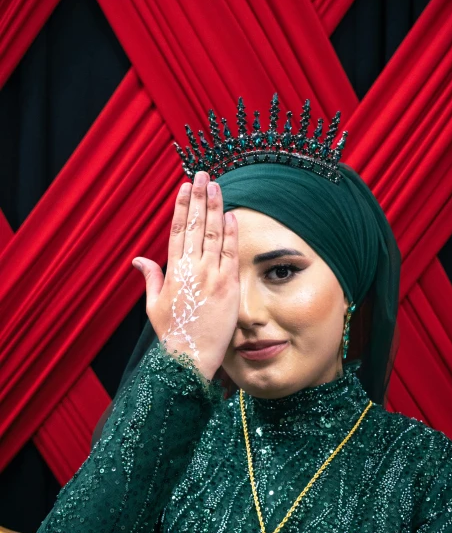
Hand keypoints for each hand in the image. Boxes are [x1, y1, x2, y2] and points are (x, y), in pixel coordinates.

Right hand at [132, 170, 239, 379]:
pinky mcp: (229, 286)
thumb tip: (139, 259)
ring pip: (214, 235)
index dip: (182, 206)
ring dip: (216, 207)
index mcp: (173, 272)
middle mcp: (192, 269)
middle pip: (197, 226)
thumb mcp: (154, 305)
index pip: (178, 230)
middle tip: (203, 174)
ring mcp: (212, 276)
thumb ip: (151, 278)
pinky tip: (232, 216)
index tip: (185, 187)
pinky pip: (231, 254)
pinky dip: (231, 234)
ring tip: (217, 186)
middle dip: (200, 197)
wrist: (190, 358)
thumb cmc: (172, 334)